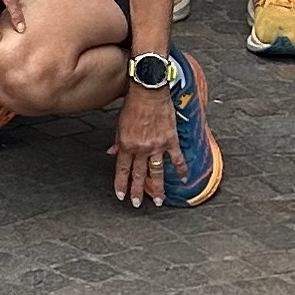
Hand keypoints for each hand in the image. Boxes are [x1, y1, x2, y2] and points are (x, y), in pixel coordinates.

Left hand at [109, 82, 184, 207]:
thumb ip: (116, 141)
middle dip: (137, 191)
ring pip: (157, 172)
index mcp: (126, 144)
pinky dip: (181, 170)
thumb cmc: (132, 104)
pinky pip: (177, 159)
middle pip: (139, 175)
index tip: (121, 196)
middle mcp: (140, 148)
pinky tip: (183, 179)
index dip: (121, 184)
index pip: (121, 169)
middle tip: (137, 204)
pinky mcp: (170, 140)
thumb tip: (111, 152)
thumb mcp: (118, 123)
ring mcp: (156, 146)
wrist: (148, 90)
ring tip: (160, 201)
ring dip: (158, 188)